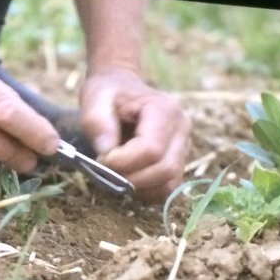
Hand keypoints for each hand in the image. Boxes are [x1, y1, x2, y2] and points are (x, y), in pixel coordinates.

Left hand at [79, 67, 190, 201]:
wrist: (123, 89)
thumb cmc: (109, 93)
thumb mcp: (95, 99)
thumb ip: (97, 122)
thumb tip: (106, 153)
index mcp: (165, 109)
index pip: (152, 149)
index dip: (124, 162)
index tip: (101, 158)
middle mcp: (182, 128)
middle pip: (165, 169)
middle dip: (131, 178)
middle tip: (106, 170)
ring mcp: (184, 146)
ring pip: (169, 183)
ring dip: (138, 187)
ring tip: (116, 174)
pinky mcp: (179, 162)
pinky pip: (167, 188)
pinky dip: (146, 191)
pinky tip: (128, 178)